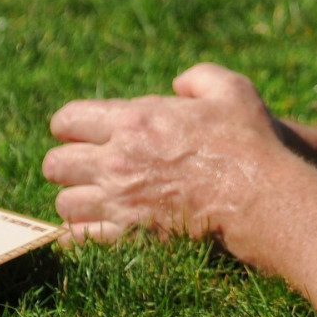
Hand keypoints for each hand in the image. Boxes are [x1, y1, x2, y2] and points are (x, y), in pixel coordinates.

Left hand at [44, 63, 285, 245]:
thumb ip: (198, 77)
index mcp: (134, 120)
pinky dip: (80, 235)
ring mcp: (120, 202)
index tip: (79, 130)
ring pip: (65, 204)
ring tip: (92, 197)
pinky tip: (93, 228)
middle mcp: (117, 161)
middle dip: (66, 162)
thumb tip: (178, 86)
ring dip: (74, 199)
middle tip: (84, 165)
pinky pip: (81, 239)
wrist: (260, 197)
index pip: (68, 120)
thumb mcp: (230, 89)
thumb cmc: (248, 141)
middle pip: (56, 164)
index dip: (68, 124)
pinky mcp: (131, 235)